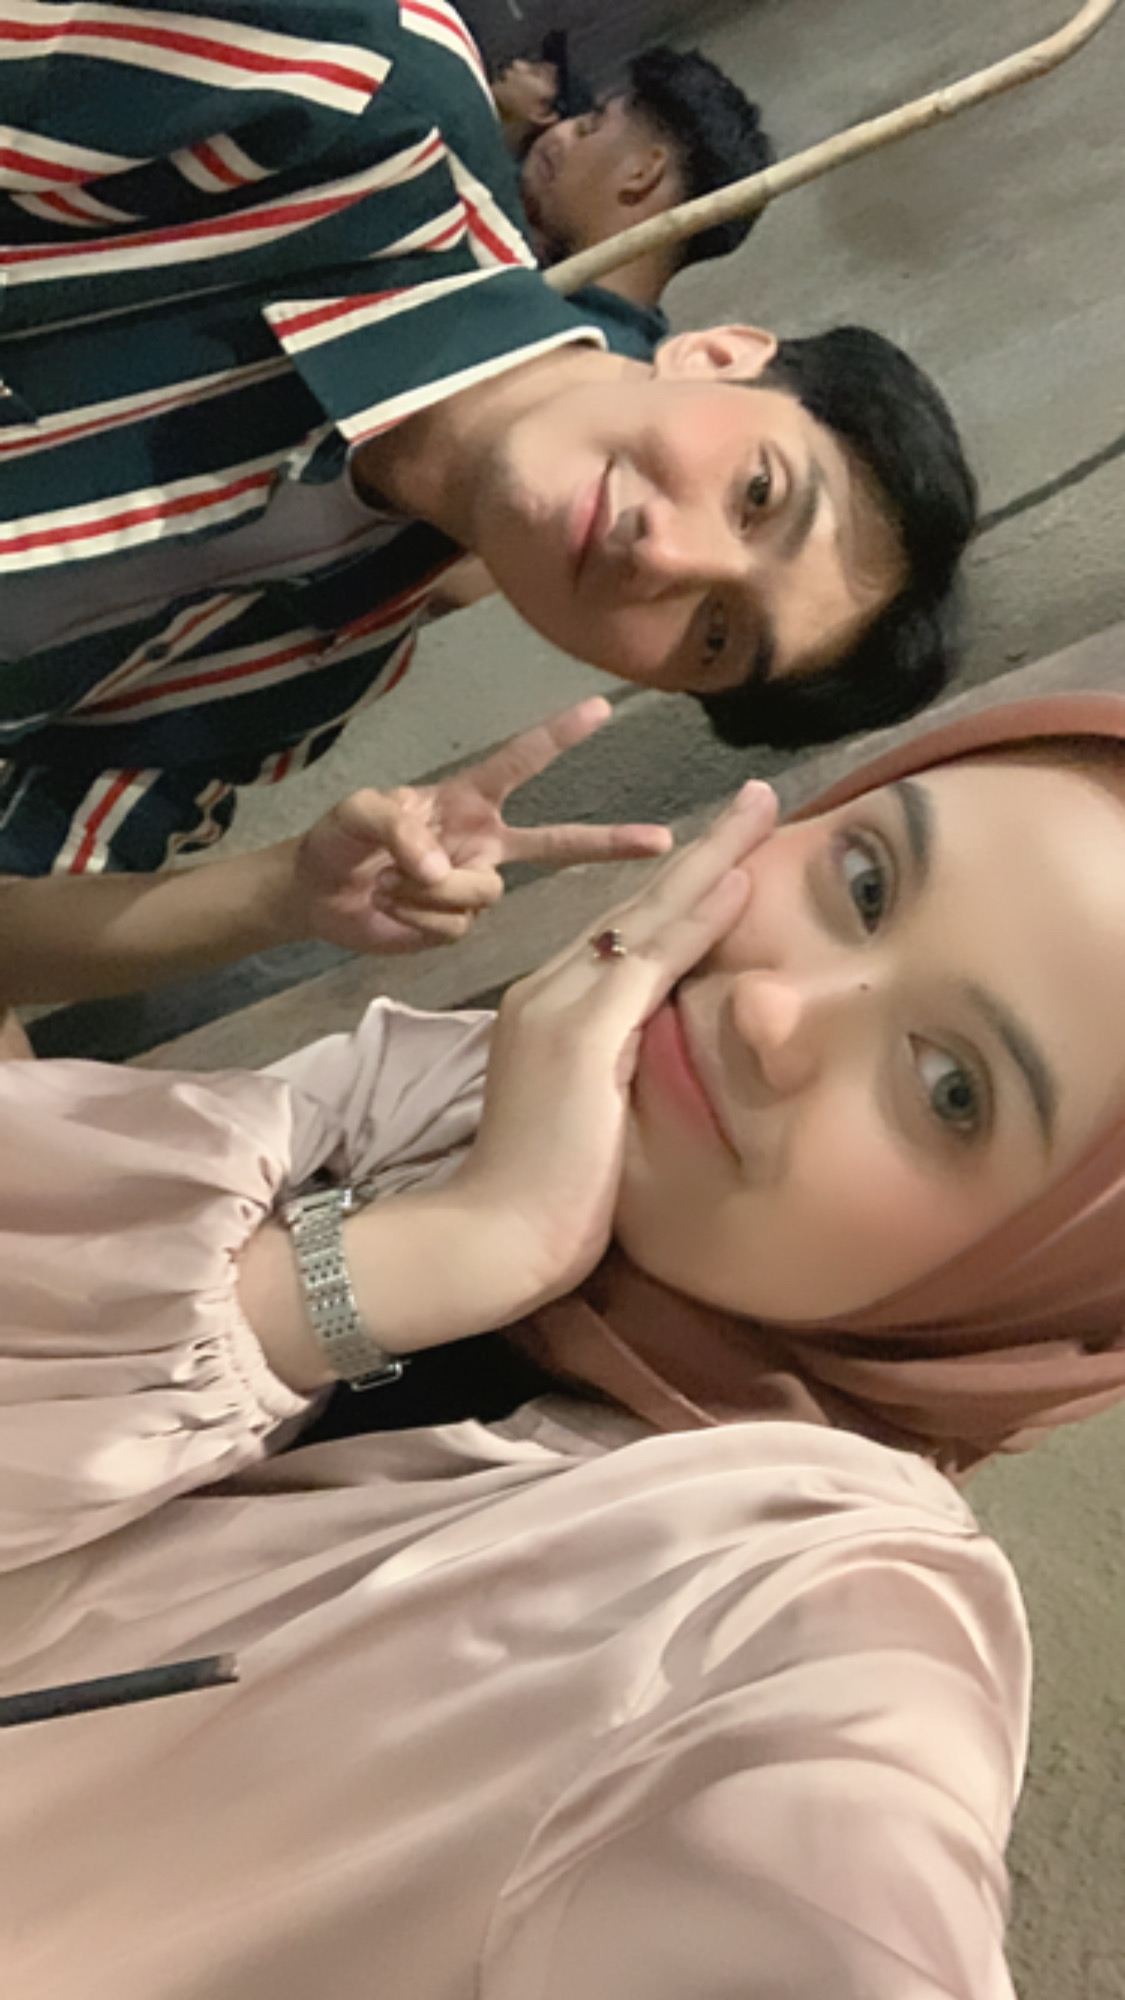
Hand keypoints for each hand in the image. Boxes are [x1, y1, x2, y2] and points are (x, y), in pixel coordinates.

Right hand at [241, 781, 776, 1390]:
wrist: (490, 1240)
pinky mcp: (581, 1036)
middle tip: (758, 798)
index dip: (682, 890)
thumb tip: (664, 1051)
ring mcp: (561, 1008)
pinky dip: (697, 921)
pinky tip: (738, 884)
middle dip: (705, 851)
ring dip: (711, 861)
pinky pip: (651, 963)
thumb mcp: (592, 1115)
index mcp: (550, 1009)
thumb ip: (620, 1069)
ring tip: (758, 812)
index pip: (626, 934)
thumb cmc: (543, 1199)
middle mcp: (548, 992)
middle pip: (638, 907)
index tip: (731, 854)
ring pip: (647, 918)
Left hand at [286, 698, 671, 954]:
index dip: (559, 735)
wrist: (316, 895)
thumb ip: (398, 827)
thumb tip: (439, 868)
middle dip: (610, 842)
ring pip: (481, 893)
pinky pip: (453, 924)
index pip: (520, 761)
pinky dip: (417, 918)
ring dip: (427, 892)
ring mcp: (473, 886)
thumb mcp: (357, 813)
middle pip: (558, 843)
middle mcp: (483, 841)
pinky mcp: (457, 926)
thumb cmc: (338, 839)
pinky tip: (394, 910)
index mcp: (466, 799)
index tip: (601, 706)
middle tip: (664, 840)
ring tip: (390, 884)